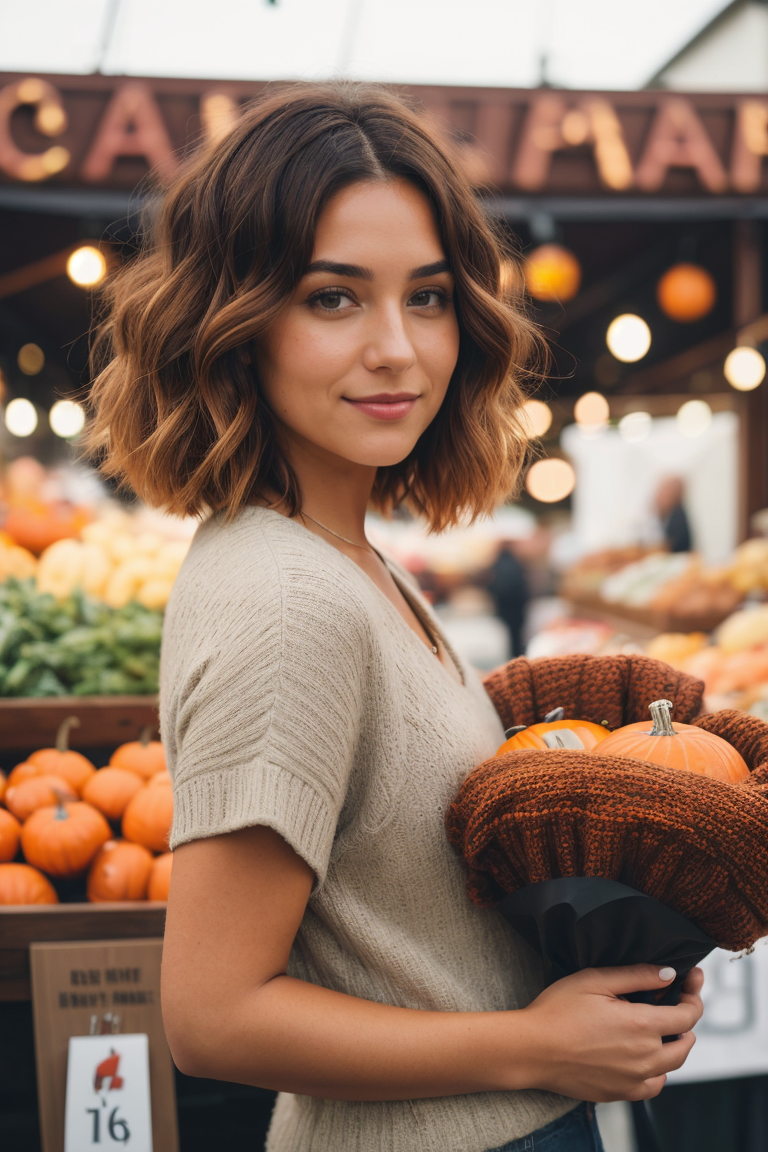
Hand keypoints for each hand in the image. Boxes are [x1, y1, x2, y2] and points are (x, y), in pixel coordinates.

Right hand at [520, 964, 703, 1102]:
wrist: (532, 1049)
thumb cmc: (558, 1011)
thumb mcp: (595, 980)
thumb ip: (636, 976)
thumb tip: (668, 974)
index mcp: (641, 1025)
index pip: (688, 1015)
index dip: (694, 996)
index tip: (691, 982)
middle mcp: (644, 1057)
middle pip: (686, 1043)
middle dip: (686, 1019)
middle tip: (674, 1002)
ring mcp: (633, 1079)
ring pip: (672, 1065)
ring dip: (673, 1045)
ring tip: (659, 1027)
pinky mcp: (620, 1093)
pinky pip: (652, 1085)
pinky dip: (657, 1071)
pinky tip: (642, 1056)